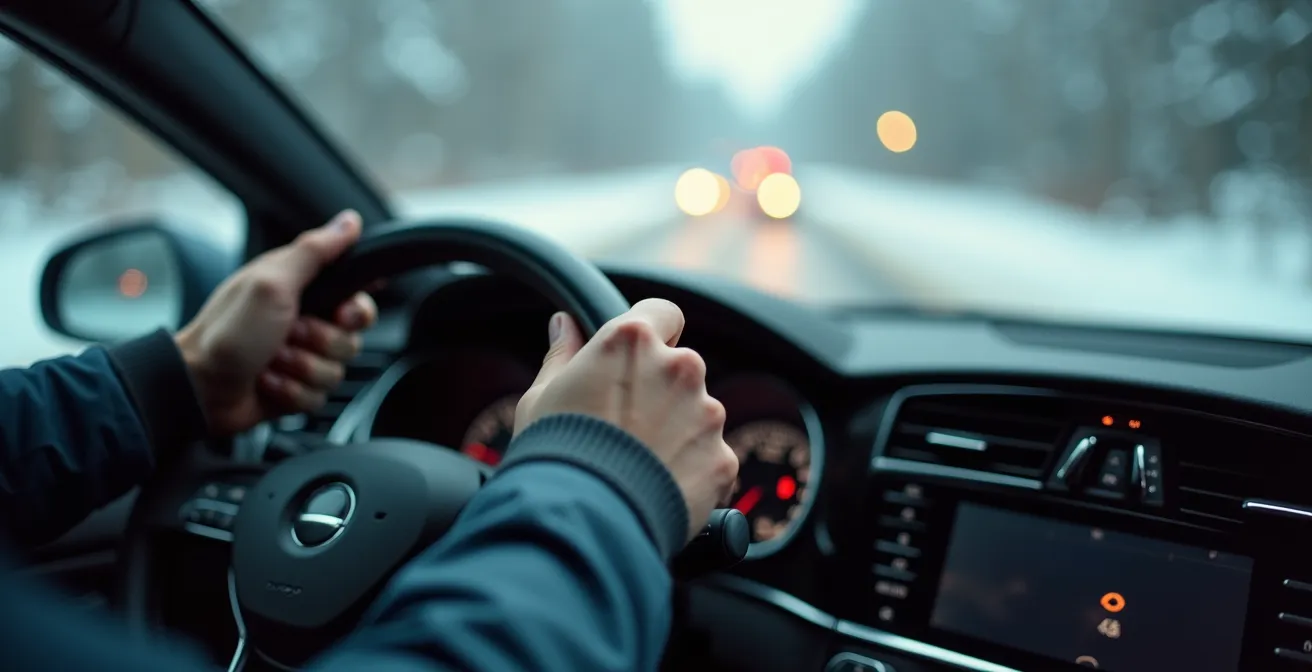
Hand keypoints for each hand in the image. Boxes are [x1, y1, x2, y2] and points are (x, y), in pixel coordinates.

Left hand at [175, 210, 377, 435]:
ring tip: (271, 361)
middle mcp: (304, 321)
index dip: (357, 309)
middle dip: (323, 342)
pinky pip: (319, 396)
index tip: (340, 314)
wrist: (198, 389)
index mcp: (300, 289)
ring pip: (337, 370)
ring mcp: (301, 357)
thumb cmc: (227, 332)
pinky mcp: (296, 389)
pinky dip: (292, 392)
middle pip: (352, 337)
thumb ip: (315, 251)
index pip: (357, 295)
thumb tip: (349, 221)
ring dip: (302, 369)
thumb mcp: (272, 283)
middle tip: (290, 334)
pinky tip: (268, 382)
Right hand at [515, 298, 738, 541]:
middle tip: (627, 427)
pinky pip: (711, 458)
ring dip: (679, 432)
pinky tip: (659, 490)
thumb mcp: (541, 397)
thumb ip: (562, 355)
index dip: (654, 334)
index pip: (664, 313)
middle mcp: (679, 367)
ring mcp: (706, 413)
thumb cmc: (554, 455)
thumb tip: (564, 326)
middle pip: (682, 368)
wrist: (584, 520)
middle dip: (662, 391)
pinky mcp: (722, 458)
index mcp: (632, 341)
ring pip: (699, 414)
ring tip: (640, 466)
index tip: (638, 359)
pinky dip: (692, 471)